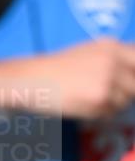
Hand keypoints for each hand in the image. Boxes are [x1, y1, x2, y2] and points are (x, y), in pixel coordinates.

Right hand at [0, 38, 134, 118]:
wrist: (36, 80)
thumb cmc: (58, 69)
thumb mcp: (89, 52)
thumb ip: (113, 58)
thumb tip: (131, 72)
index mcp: (112, 47)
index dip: (134, 76)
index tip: (128, 84)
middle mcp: (113, 60)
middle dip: (127, 93)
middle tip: (109, 97)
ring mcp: (108, 80)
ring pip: (125, 100)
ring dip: (113, 105)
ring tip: (93, 101)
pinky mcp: (100, 99)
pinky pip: (111, 112)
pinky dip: (102, 114)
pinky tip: (86, 107)